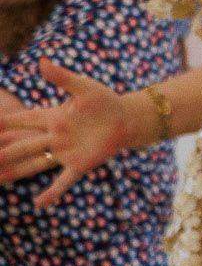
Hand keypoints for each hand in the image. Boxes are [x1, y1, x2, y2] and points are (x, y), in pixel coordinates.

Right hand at [0, 61, 146, 207]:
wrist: (127, 119)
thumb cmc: (105, 101)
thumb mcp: (85, 88)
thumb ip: (63, 78)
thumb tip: (41, 62)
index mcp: (53, 117)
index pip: (24, 119)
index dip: (6, 122)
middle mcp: (54, 136)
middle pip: (23, 143)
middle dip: (3, 149)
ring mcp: (65, 152)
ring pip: (35, 162)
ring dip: (16, 169)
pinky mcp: (79, 164)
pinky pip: (63, 180)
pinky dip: (53, 192)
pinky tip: (39, 203)